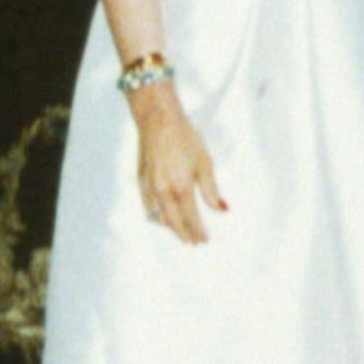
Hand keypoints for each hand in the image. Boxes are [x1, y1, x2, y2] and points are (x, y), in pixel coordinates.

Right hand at [130, 84, 226, 244]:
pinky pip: (149, 207)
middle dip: (185, 234)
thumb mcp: (205, 163)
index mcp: (181, 188)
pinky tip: (164, 217)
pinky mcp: (141, 182)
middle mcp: (162, 192)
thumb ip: (212, 190)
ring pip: (159, 218)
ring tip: (182, 232)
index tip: (205, 240)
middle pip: (174, 222)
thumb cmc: (185, 138)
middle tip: (194, 242)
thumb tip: (223, 209)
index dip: (198, 231)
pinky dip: (157, 216)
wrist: (158, 121)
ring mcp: (149, 188)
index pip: (191, 219)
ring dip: (170, 227)